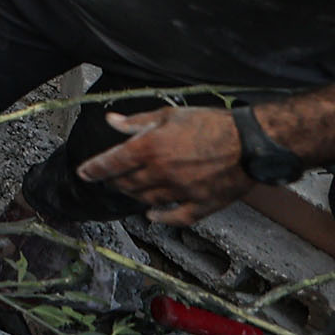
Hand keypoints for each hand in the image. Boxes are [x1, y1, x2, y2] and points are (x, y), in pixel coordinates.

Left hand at [75, 106, 253, 224]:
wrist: (250, 141)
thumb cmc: (210, 123)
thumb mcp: (169, 115)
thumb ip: (137, 122)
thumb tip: (111, 121)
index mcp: (150, 148)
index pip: (111, 162)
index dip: (94, 169)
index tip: (84, 173)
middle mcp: (161, 172)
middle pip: (127, 183)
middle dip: (114, 182)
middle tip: (109, 179)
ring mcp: (181, 191)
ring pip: (147, 200)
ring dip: (134, 196)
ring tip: (128, 191)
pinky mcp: (202, 204)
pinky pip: (176, 218)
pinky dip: (161, 219)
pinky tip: (152, 217)